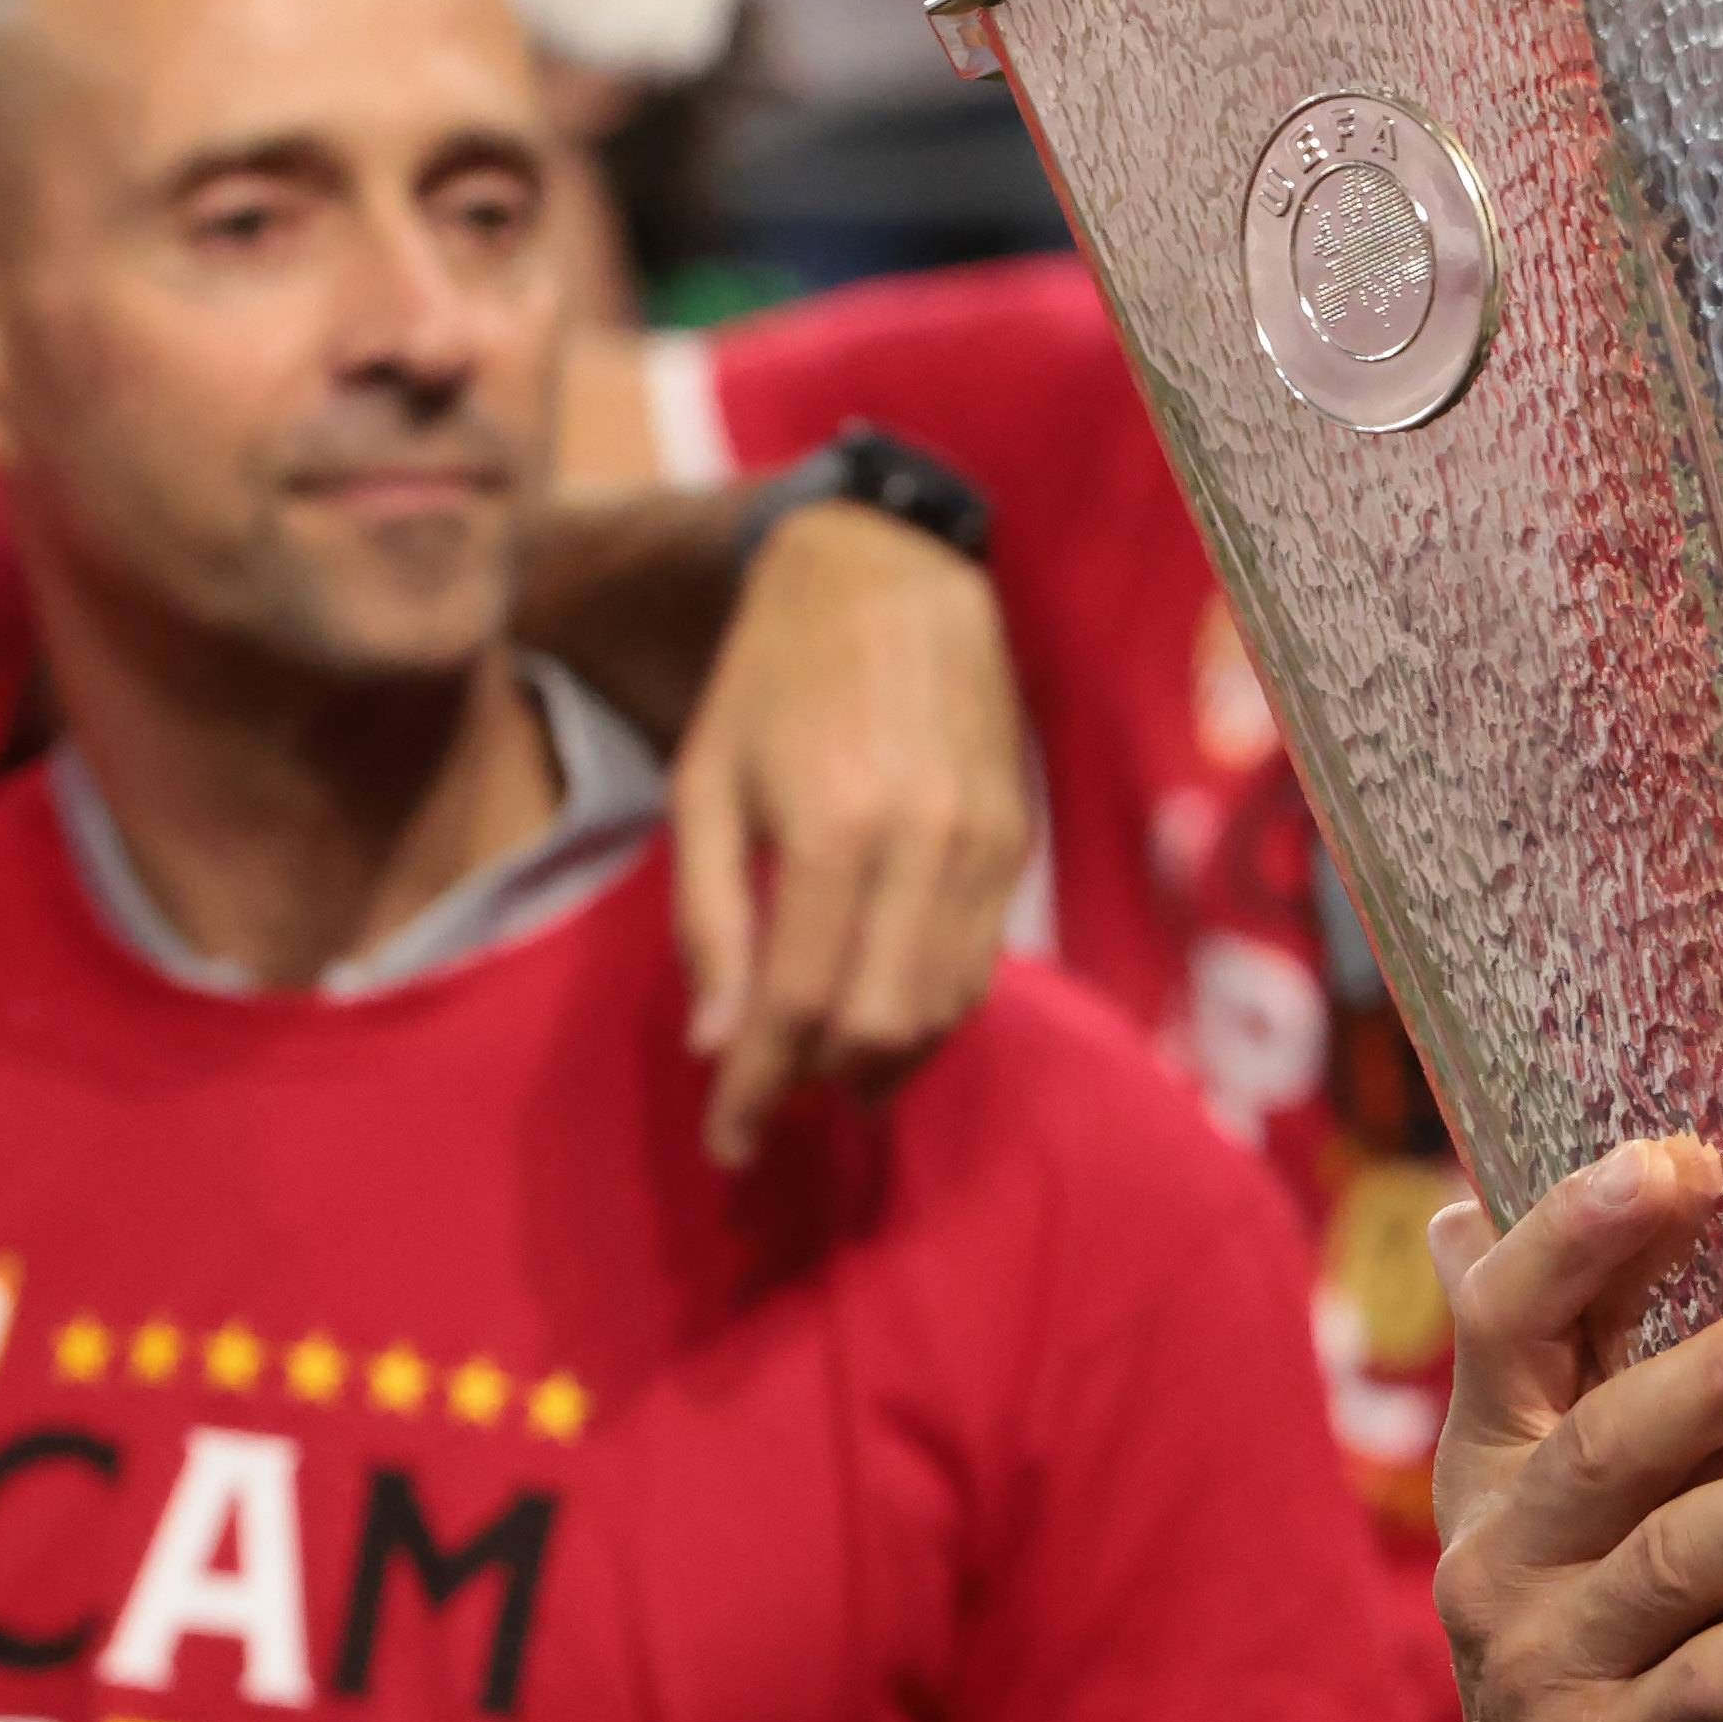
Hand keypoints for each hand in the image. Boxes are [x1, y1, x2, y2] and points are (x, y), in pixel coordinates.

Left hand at [667, 497, 1030, 1157]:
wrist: (891, 575)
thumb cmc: (771, 677)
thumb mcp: (705, 784)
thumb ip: (709, 918)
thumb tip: (717, 1043)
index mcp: (830, 827)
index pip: (795, 1002)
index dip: (757, 1089)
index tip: (726, 1146)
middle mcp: (922, 844)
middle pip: (878, 1022)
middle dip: (820, 1082)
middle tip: (775, 1102)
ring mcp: (983, 846)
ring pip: (943, 1005)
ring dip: (884, 1063)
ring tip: (832, 1081)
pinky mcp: (1017, 842)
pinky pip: (981, 965)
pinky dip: (932, 1015)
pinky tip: (888, 1023)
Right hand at [1423, 1143, 1722, 1721]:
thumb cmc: (1612, 1676)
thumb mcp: (1586, 1533)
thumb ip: (1600, 1389)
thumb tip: (1531, 1199)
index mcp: (1494, 1473)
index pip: (1506, 1323)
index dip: (1581, 1232)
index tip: (1687, 1159)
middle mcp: (1497, 1557)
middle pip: (1604, 1435)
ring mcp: (1541, 1668)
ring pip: (1669, 1559)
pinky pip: (1716, 1686)